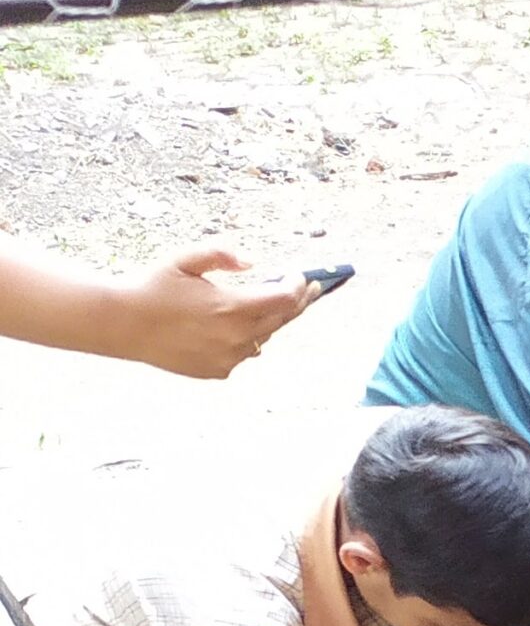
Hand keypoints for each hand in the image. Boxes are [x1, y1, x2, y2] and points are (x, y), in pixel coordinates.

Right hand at [125, 248, 317, 378]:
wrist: (124, 324)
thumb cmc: (152, 286)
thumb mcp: (184, 259)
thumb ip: (220, 254)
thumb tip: (253, 262)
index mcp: (232, 307)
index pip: (284, 298)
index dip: (297, 285)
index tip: (302, 276)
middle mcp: (237, 337)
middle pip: (282, 320)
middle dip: (297, 302)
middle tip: (309, 289)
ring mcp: (230, 358)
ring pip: (264, 338)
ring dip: (269, 321)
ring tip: (272, 305)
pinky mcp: (219, 371)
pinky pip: (243, 353)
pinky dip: (245, 339)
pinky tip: (236, 327)